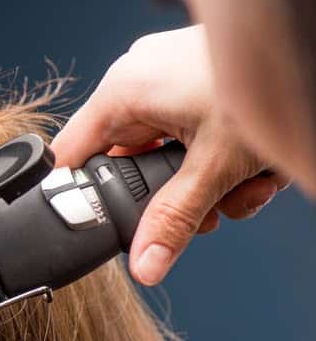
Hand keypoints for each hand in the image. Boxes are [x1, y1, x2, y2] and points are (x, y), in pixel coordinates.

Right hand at [51, 25, 289, 285]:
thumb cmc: (269, 80)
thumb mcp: (216, 166)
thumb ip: (174, 219)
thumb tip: (144, 264)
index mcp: (123, 91)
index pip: (71, 155)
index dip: (81, 196)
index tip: (99, 226)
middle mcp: (139, 78)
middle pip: (131, 161)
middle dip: (173, 196)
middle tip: (206, 216)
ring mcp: (169, 75)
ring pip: (169, 151)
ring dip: (208, 183)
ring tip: (246, 189)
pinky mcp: (199, 78)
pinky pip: (191, 130)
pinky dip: (222, 157)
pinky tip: (256, 169)